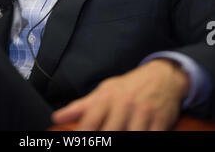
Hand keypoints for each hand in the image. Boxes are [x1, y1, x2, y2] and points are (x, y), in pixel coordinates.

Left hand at [52, 60, 189, 130]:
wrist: (162, 76)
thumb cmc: (128, 86)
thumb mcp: (104, 91)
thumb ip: (81, 106)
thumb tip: (56, 118)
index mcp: (107, 98)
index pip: (90, 121)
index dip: (82, 135)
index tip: (76, 142)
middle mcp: (124, 104)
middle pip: (110, 131)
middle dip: (103, 140)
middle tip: (96, 143)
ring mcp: (143, 113)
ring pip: (130, 134)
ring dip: (124, 138)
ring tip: (117, 140)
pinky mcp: (160, 121)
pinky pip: (150, 136)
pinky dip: (143, 138)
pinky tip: (136, 136)